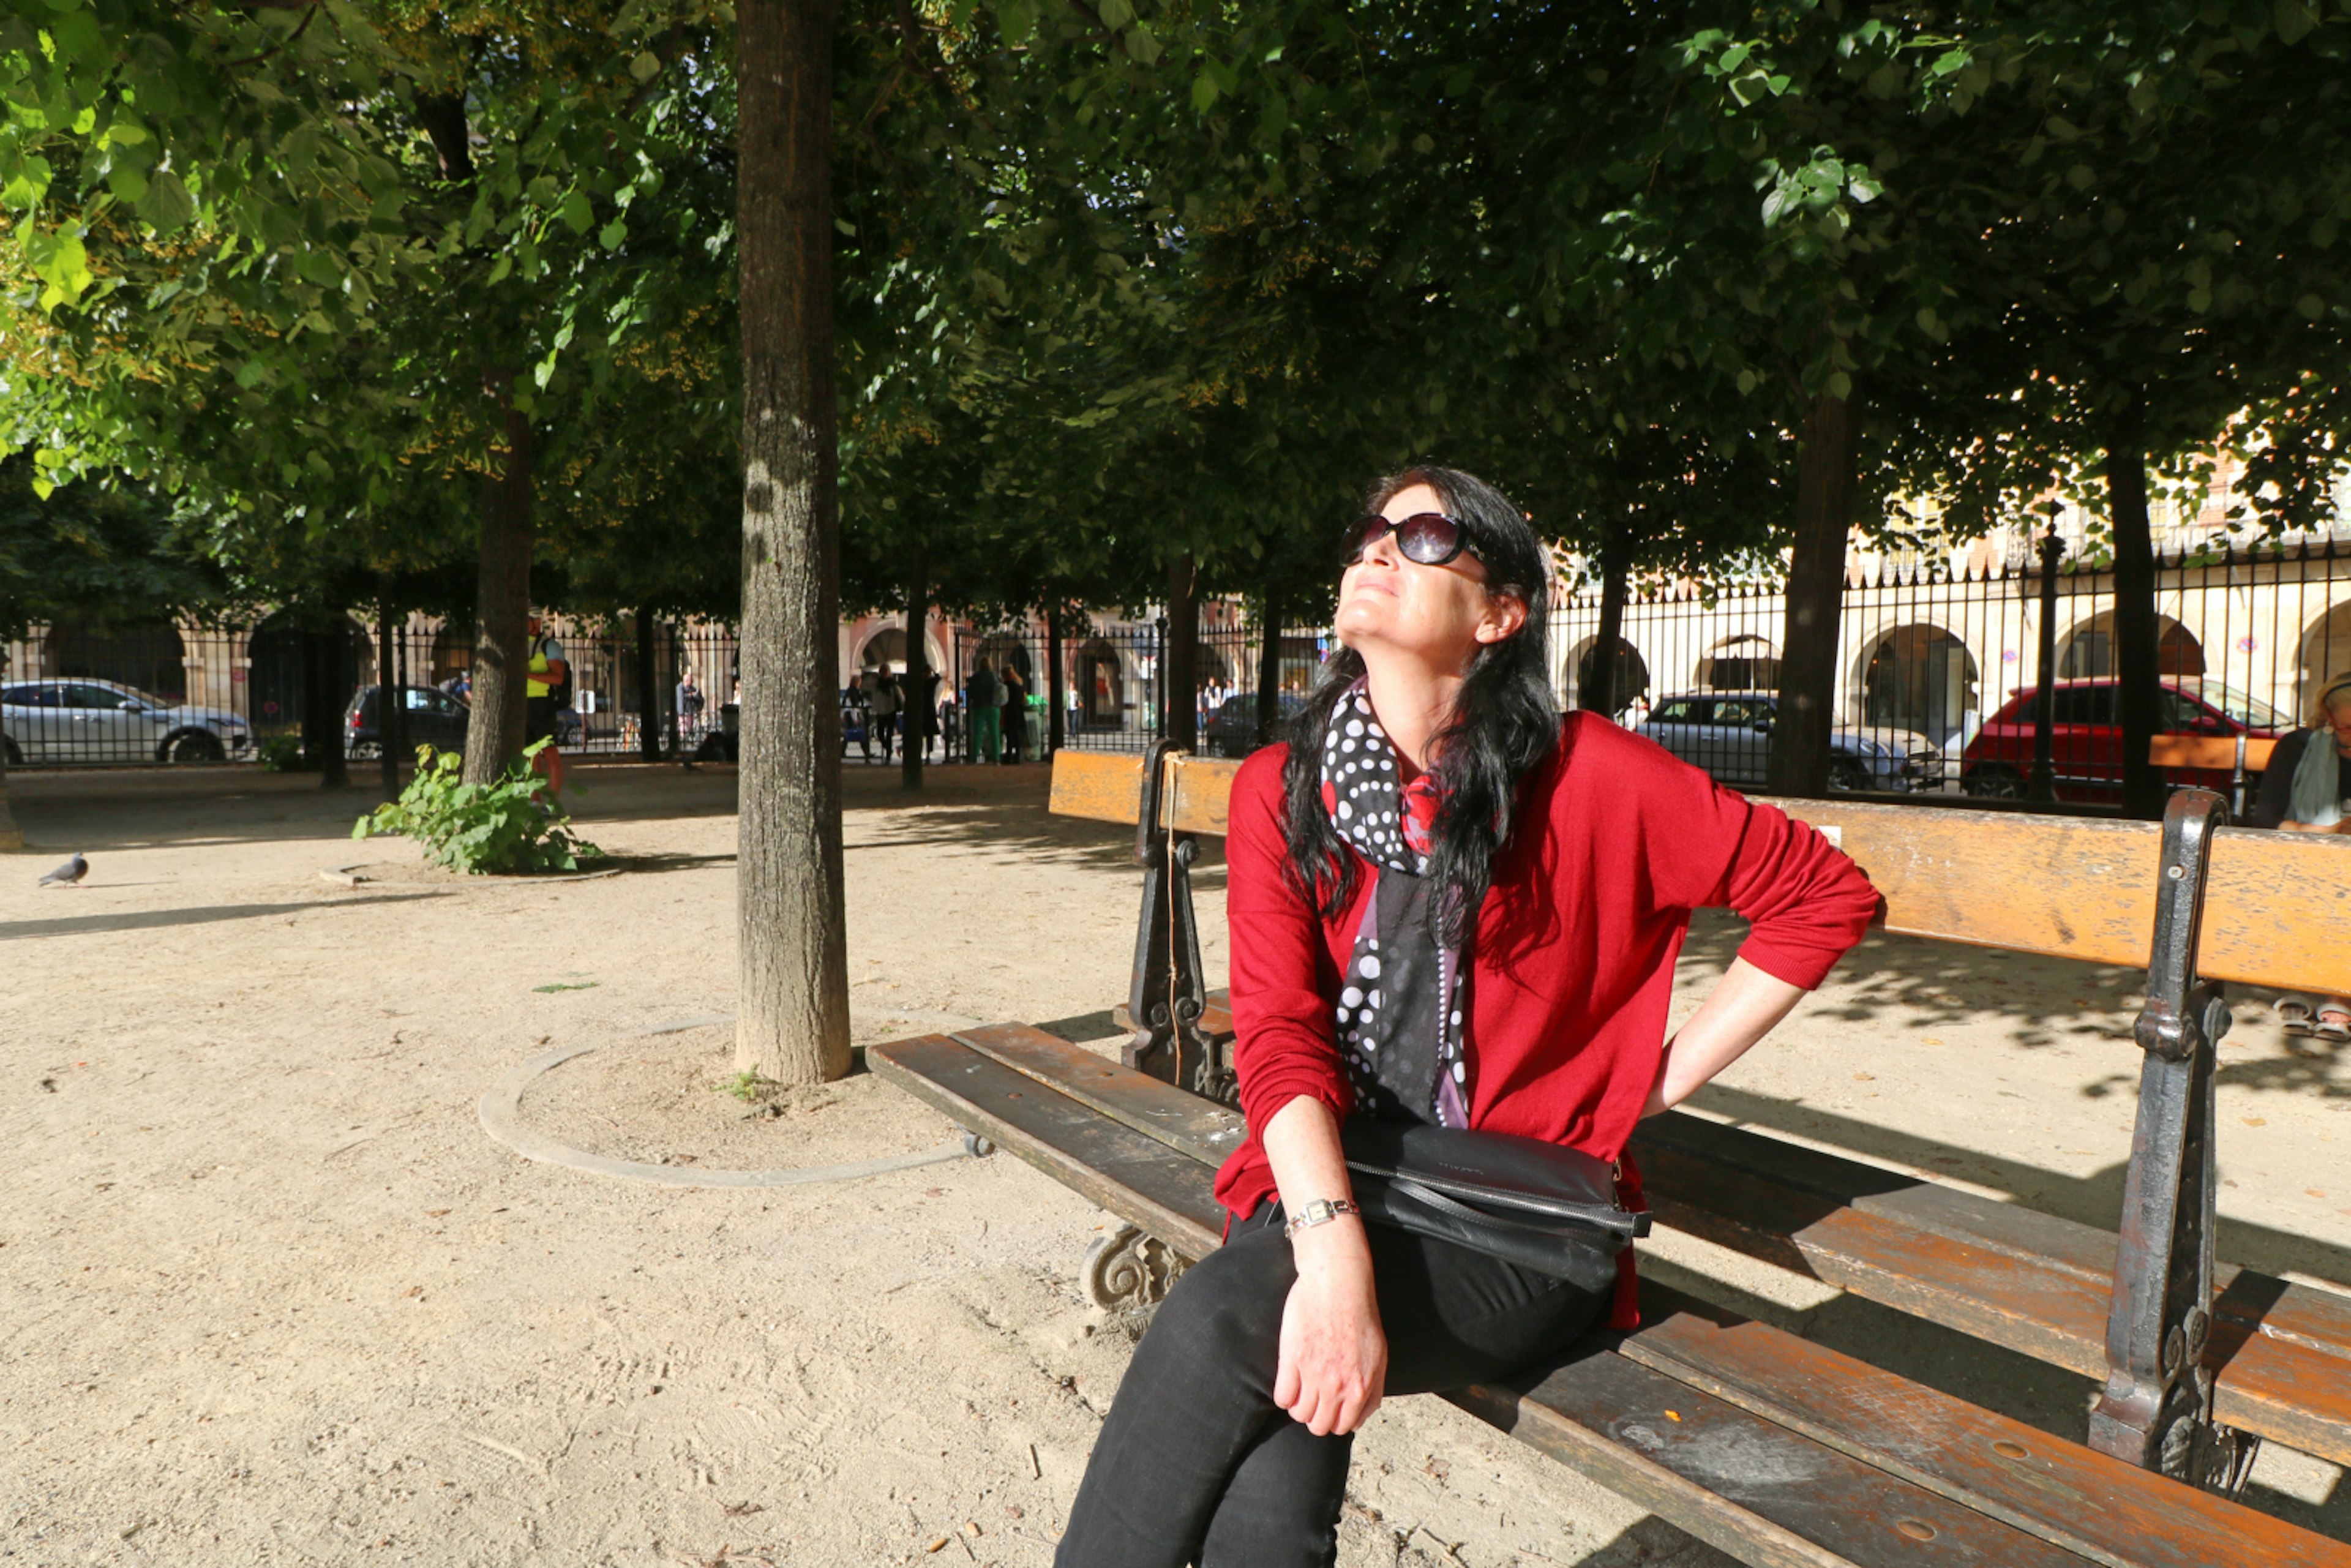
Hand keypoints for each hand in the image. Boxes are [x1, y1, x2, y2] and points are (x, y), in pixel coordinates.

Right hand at [1273, 1224, 1386, 1435]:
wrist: (1338, 1285)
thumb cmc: (1360, 1317)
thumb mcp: (1379, 1357)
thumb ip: (1372, 1392)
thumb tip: (1358, 1419)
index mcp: (1360, 1387)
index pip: (1343, 1427)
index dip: (1334, 1420)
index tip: (1328, 1408)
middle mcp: (1337, 1387)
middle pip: (1318, 1425)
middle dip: (1316, 1416)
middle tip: (1313, 1399)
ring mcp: (1313, 1375)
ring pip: (1299, 1414)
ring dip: (1299, 1406)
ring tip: (1300, 1389)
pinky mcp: (1292, 1360)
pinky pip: (1282, 1397)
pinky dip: (1284, 1395)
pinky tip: (1289, 1382)